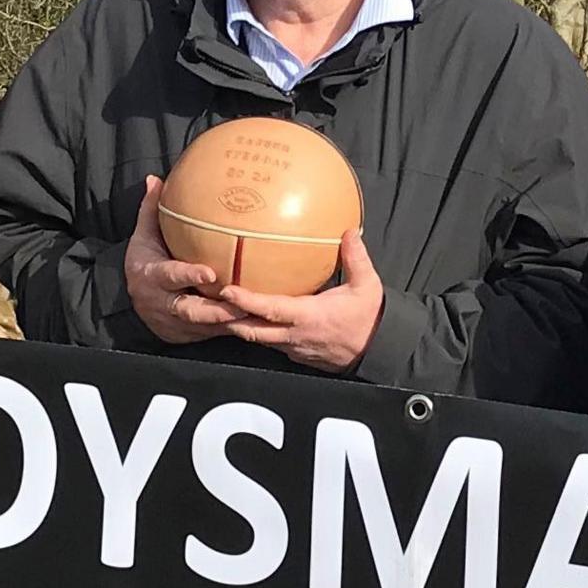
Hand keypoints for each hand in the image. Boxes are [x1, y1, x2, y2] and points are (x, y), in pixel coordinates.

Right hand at [124, 174, 249, 346]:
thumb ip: (151, 210)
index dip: (188, 276)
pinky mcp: (190, 336)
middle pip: (191, 311)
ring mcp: (176, 324)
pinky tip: (257, 320)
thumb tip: (156, 179)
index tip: (209, 273)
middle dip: (217, 310)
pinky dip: (234, 328)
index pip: (170, 276)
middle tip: (242, 302)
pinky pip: (214, 334)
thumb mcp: (143, 237)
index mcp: (151, 277)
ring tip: (255, 313)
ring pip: (206, 327)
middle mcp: (163, 304)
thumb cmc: (144, 263)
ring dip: (230, 322)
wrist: (129, 304)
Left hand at [225, 230, 385, 373]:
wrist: (378, 350)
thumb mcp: (367, 285)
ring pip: (257, 339)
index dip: (246, 302)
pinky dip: (256, 331)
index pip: (270, 310)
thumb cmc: (370, 318)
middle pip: (252, 331)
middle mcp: (296, 335)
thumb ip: (355, 257)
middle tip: (209, 302)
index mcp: (309, 316)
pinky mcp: (296, 355)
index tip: (226, 290)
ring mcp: (294, 348)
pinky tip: (249, 318)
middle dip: (228, 319)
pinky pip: (270, 344)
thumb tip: (349, 231)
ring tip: (220, 310)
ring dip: (238, 326)